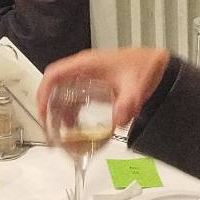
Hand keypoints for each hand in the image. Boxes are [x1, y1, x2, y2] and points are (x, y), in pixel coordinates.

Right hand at [40, 48, 170, 128]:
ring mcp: (87, 79)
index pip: (54, 75)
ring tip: (58, 135)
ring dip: (58, 115)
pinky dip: (70, 115)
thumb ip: (127, 103)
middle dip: (48, 109)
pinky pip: (74, 101)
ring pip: (63, 96)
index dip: (43, 93)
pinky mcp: (93, 88)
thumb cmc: (145, 67)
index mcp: (86, 64)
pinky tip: (73, 129)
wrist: (157, 67)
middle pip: (54, 88)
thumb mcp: (135, 87)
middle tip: (49, 130)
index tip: (43, 112)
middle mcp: (83, 70)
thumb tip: (118, 119)